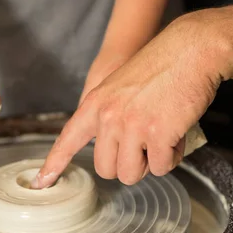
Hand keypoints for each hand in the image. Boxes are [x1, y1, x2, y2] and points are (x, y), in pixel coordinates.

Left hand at [35, 15, 229, 186]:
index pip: (68, 139)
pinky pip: (161, 166)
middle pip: (106, 169)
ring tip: (162, 137)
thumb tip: (114, 147)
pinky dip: (172, 157)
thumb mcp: (121, 85)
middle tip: (145, 145)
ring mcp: (132, 126)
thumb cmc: (162, 66)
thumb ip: (110, 114)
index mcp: (96, 103)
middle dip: (128, 164)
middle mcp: (109, 117)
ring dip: (150, 163)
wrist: (191, 49)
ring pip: (132, 173)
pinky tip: (177, 134)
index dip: (54, 163)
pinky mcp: (158, 134)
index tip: (42, 182)